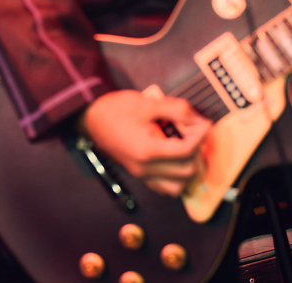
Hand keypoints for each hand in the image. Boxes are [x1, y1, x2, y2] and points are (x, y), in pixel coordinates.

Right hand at [78, 90, 210, 196]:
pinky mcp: (138, 174)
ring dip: (188, 169)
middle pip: (186, 170)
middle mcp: (145, 168)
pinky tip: (174, 161)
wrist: (88, 118)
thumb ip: (175, 109)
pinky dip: (175, 178)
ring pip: (178, 186)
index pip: (186, 150)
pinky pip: (164, 187)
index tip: (204, 123)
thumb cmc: (113, 109)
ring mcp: (140, 174)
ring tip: (186, 149)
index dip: (200, 135)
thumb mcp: (146, 103)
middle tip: (194, 133)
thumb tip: (197, 119)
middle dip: (197, 151)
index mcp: (147, 150)